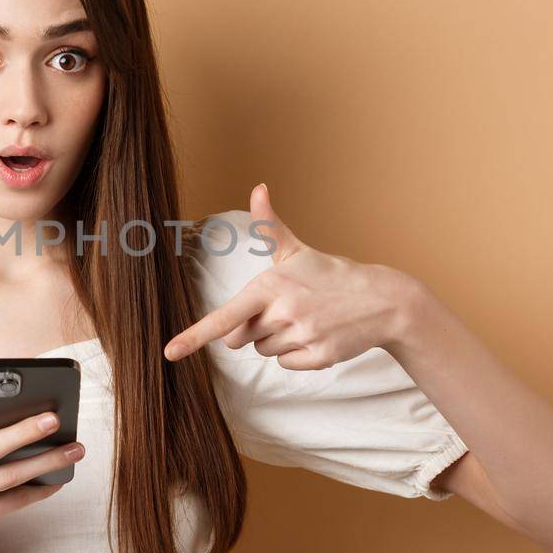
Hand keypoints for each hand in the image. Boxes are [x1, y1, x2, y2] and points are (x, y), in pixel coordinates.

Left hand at [163, 183, 415, 370]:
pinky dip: (298, 355)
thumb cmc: (331, 274)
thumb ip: (270, 226)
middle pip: (240, 338)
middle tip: (284, 309)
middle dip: (254, 327)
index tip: (170, 351)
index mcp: (270, 286)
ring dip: (278, 340)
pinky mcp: (319, 356)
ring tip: (306, 319)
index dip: (194, 335)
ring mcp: (302, 335)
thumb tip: (258, 187)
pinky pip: (287, 365)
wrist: (382, 300)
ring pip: (264, 351)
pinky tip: (318, 334)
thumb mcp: (297, 251)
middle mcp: (283, 312)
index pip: (225, 316)